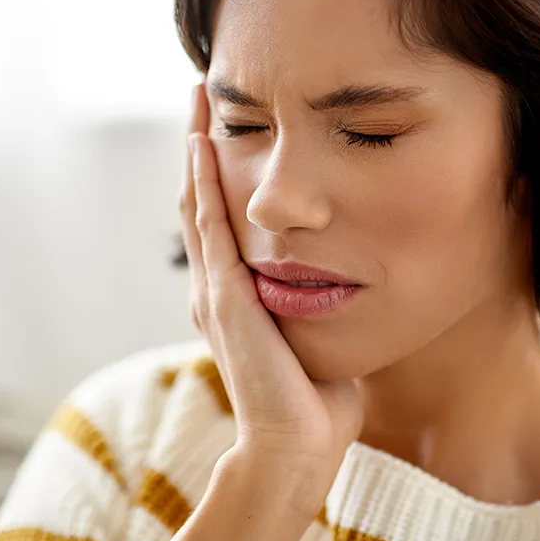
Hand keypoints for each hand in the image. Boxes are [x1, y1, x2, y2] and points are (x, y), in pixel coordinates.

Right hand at [178, 80, 363, 508]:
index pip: (219, 218)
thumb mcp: (311, 334)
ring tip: (196, 100)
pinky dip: (202, 184)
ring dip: (196, 149)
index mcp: (234, 292)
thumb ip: (314, 303)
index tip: (226, 126)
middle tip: (202, 95)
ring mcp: (213, 289)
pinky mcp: (224, 297)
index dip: (217, 171)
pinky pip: (209, 229)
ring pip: (197, 202)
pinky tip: (202, 144)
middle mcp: (214, 285)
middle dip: (200, 145)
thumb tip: (343, 280)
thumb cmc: (314, 397)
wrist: (297, 445)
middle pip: (199, 198)